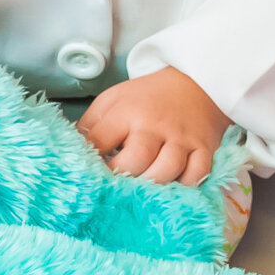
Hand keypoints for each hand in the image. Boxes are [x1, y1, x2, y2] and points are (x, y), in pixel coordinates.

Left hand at [77, 66, 229, 187]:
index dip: (90, 162)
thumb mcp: (113, 100)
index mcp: (127, 111)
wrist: (196, 83)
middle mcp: (155, 125)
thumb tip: (70, 151)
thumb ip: (92, 125)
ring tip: (142, 190)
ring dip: (152, 184)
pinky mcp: (204, 148)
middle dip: (122, 177)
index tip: (88, 173)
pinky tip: (173, 187)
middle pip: (136, 159)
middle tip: (116, 186)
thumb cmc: (147, 97)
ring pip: (167, 169)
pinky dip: (185, 185)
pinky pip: (197, 174)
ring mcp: (181, 138)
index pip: (100, 142)